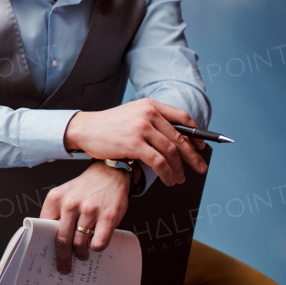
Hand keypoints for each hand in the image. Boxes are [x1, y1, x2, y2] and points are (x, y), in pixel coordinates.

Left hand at [40, 163, 130, 273]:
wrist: (108, 174)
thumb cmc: (84, 189)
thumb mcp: (64, 195)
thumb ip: (57, 214)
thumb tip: (51, 241)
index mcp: (55, 198)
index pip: (44, 228)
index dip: (46, 245)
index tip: (47, 257)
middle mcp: (70, 203)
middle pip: (61, 239)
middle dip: (62, 258)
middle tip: (64, 267)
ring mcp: (90, 210)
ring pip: (79, 243)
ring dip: (80, 254)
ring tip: (82, 255)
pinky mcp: (108, 216)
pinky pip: (99, 242)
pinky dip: (96, 248)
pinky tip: (95, 245)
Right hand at [63, 99, 207, 186]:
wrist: (84, 128)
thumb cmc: (107, 126)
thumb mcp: (132, 115)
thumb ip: (152, 122)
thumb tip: (175, 140)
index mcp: (150, 105)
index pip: (183, 118)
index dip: (196, 134)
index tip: (201, 147)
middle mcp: (148, 114)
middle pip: (180, 138)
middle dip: (193, 157)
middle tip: (200, 168)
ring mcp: (141, 128)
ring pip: (171, 152)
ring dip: (178, 169)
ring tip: (179, 179)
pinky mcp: (134, 143)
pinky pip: (158, 161)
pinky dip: (166, 173)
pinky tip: (168, 179)